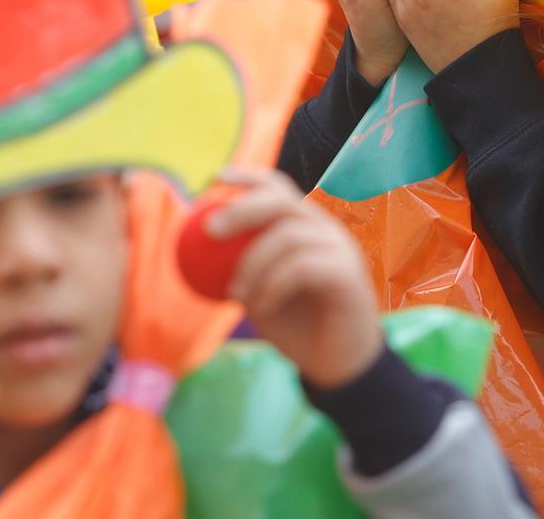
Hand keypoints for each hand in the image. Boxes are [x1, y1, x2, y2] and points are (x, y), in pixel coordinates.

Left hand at [210, 169, 383, 390]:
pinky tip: (261, 307)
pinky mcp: (347, 272)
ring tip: (236, 294)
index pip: (280, 189)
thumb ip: (240, 270)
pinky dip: (273, 285)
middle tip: (209, 231)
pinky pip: (301, 266)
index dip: (250, 178)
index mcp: (307, 228)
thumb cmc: (298, 329)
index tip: (216, 179)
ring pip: (288, 235)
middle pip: (283, 201)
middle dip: (243, 209)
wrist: (338, 366)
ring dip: (252, 264)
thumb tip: (197, 252)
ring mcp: (340, 249)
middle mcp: (326, 230)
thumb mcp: (260, 295)